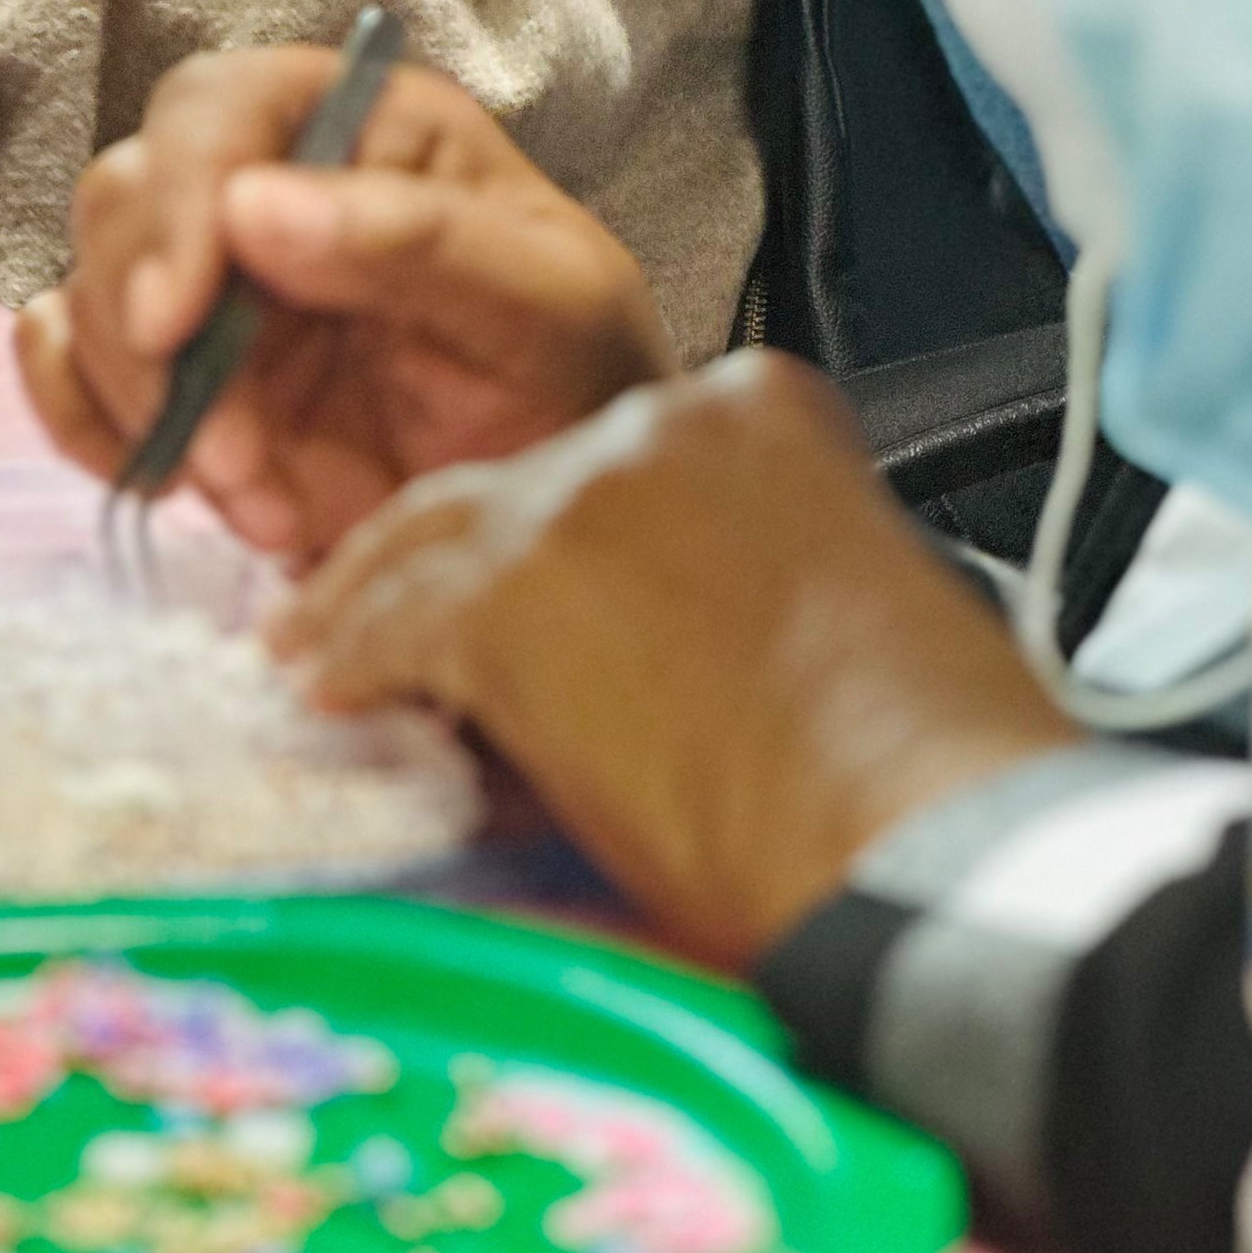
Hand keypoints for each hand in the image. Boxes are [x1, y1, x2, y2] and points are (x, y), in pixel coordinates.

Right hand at [15, 46, 673, 563]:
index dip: (179, 200)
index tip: (180, 318)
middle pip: (126, 197)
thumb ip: (420, 242)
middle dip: (153, 335)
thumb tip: (252, 205)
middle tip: (231, 459)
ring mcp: (210, 284)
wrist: (566, 522)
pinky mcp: (172, 377)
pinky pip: (67, 368)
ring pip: (88, 291)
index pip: (219, 109)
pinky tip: (171, 487)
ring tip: (260, 502)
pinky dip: (89, 429)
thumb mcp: (550, 308)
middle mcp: (267, 184)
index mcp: (362, 126)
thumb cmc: (578, 387)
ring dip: (141, 406)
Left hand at [276, 355, 1079, 967]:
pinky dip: (356, 664)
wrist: (923, 840)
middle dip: (442, 553)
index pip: (618, 456)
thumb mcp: (851, 610)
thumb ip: (751, 583)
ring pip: (432, 541)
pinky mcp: (510, 593)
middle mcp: (665, 426)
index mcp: (766, 412)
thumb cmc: (925, 770)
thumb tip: (679, 656)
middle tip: (384, 607)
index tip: (529, 581)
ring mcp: (580, 499)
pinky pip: (395, 628)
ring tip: (325, 649)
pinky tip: (335, 699)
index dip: (556, 529)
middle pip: (511, 482)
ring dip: (369, 601)